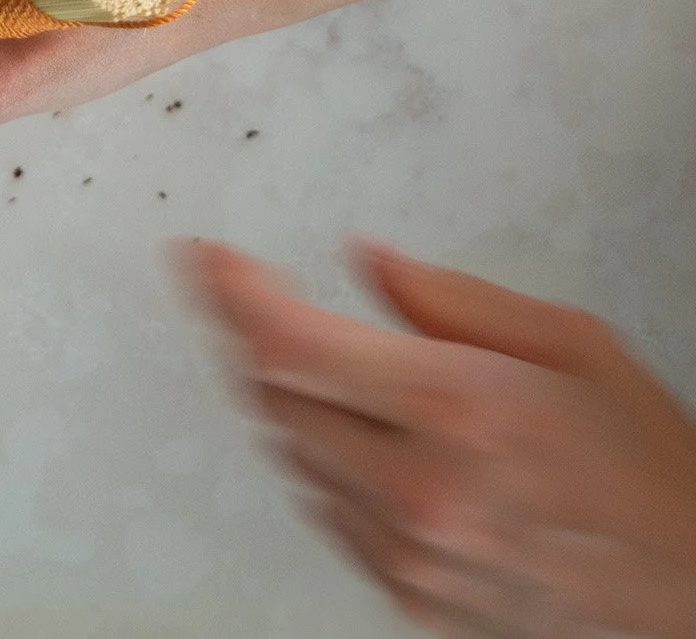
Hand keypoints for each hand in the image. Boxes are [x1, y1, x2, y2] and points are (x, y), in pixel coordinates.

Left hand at [182, 238, 695, 636]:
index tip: (206, 259)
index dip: (232, 293)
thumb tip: (368, 260)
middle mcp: (420, 489)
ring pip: (294, 455)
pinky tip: (388, 447)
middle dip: (258, 338)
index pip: (291, 344)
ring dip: (300, 405)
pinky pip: (328, 513)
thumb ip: (453, 299)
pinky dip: (334, 467)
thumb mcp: (574, 348)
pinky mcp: (407, 596)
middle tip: (262, 298)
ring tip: (356, 378)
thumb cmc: (652, 472)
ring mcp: (408, 553)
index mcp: (459, 410)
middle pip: (273, 398)